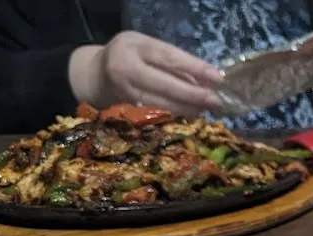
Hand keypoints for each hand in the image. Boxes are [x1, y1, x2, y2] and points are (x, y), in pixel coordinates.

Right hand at [68, 31, 223, 114]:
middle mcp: (125, 66)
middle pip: (165, 82)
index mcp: (134, 45)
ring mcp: (123, 88)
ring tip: (206, 109)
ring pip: (160, 101)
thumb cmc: (131, 57)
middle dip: (193, 93)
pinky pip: (154, 111)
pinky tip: (190, 114)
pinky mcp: (124, 106)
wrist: (94, 74)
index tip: (218, 78)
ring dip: (186, 107)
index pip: (169, 57)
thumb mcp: (148, 49)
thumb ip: (173, 63)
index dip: (194, 68)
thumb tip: (208, 81)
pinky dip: (174, 113)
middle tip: (216, 101)